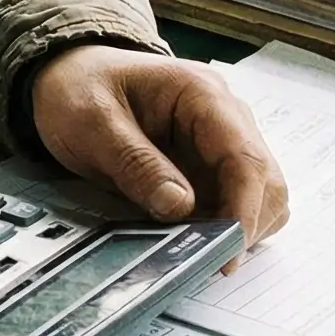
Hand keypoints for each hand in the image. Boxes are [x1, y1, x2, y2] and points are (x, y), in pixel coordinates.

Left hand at [27, 44, 289, 264]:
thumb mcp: (92, 122)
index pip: (245, 158)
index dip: (243, 210)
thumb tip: (180, 207)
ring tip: (193, 251)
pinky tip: (188, 238)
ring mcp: (221, 143)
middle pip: (266, 182)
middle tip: (205, 261)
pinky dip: (221, 226)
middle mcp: (226, 117)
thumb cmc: (79, 89)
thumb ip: (135, 162)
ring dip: (237, 229)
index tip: (226, 251)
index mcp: (203, 94)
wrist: (68, 75)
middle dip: (245, 226)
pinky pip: (233, 203)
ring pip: (259, 197)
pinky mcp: (209, 166)